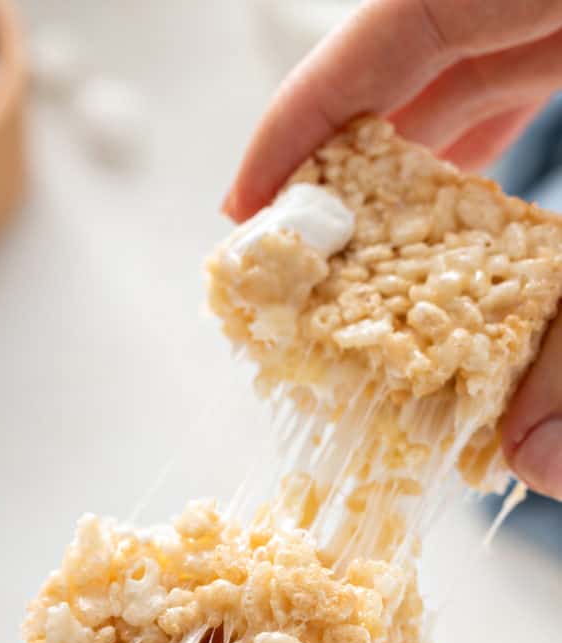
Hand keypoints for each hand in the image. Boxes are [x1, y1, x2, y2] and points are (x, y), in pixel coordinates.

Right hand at [224, 0, 561, 500]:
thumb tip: (532, 460)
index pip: (392, 27)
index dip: (304, 111)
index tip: (247, 200)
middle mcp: (545, 3)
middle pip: (413, 68)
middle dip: (350, 160)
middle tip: (305, 255)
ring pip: (465, 81)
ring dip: (411, 169)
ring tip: (366, 258)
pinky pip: (517, 88)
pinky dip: (477, 157)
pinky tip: (463, 226)